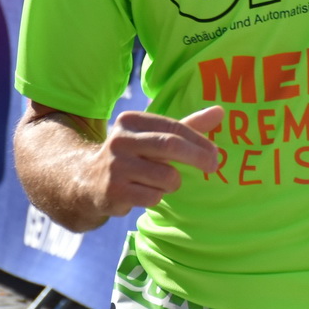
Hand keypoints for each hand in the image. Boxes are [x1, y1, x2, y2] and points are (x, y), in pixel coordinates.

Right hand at [78, 106, 225, 216]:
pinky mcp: (114, 191)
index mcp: (131, 121)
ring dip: (172, 183)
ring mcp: (115, 167)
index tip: (216, 153)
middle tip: (214, 167)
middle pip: (171, 146)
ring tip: (158, 181)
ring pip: (167, 177)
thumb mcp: (155, 136)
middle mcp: (120, 140)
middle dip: (198, 158)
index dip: (199, 141)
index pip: (174, 127)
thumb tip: (221, 111)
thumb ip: (187, 125)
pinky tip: (143, 193)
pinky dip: (157, 197)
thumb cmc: (133, 155)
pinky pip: (154, 197)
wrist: (87, 182)